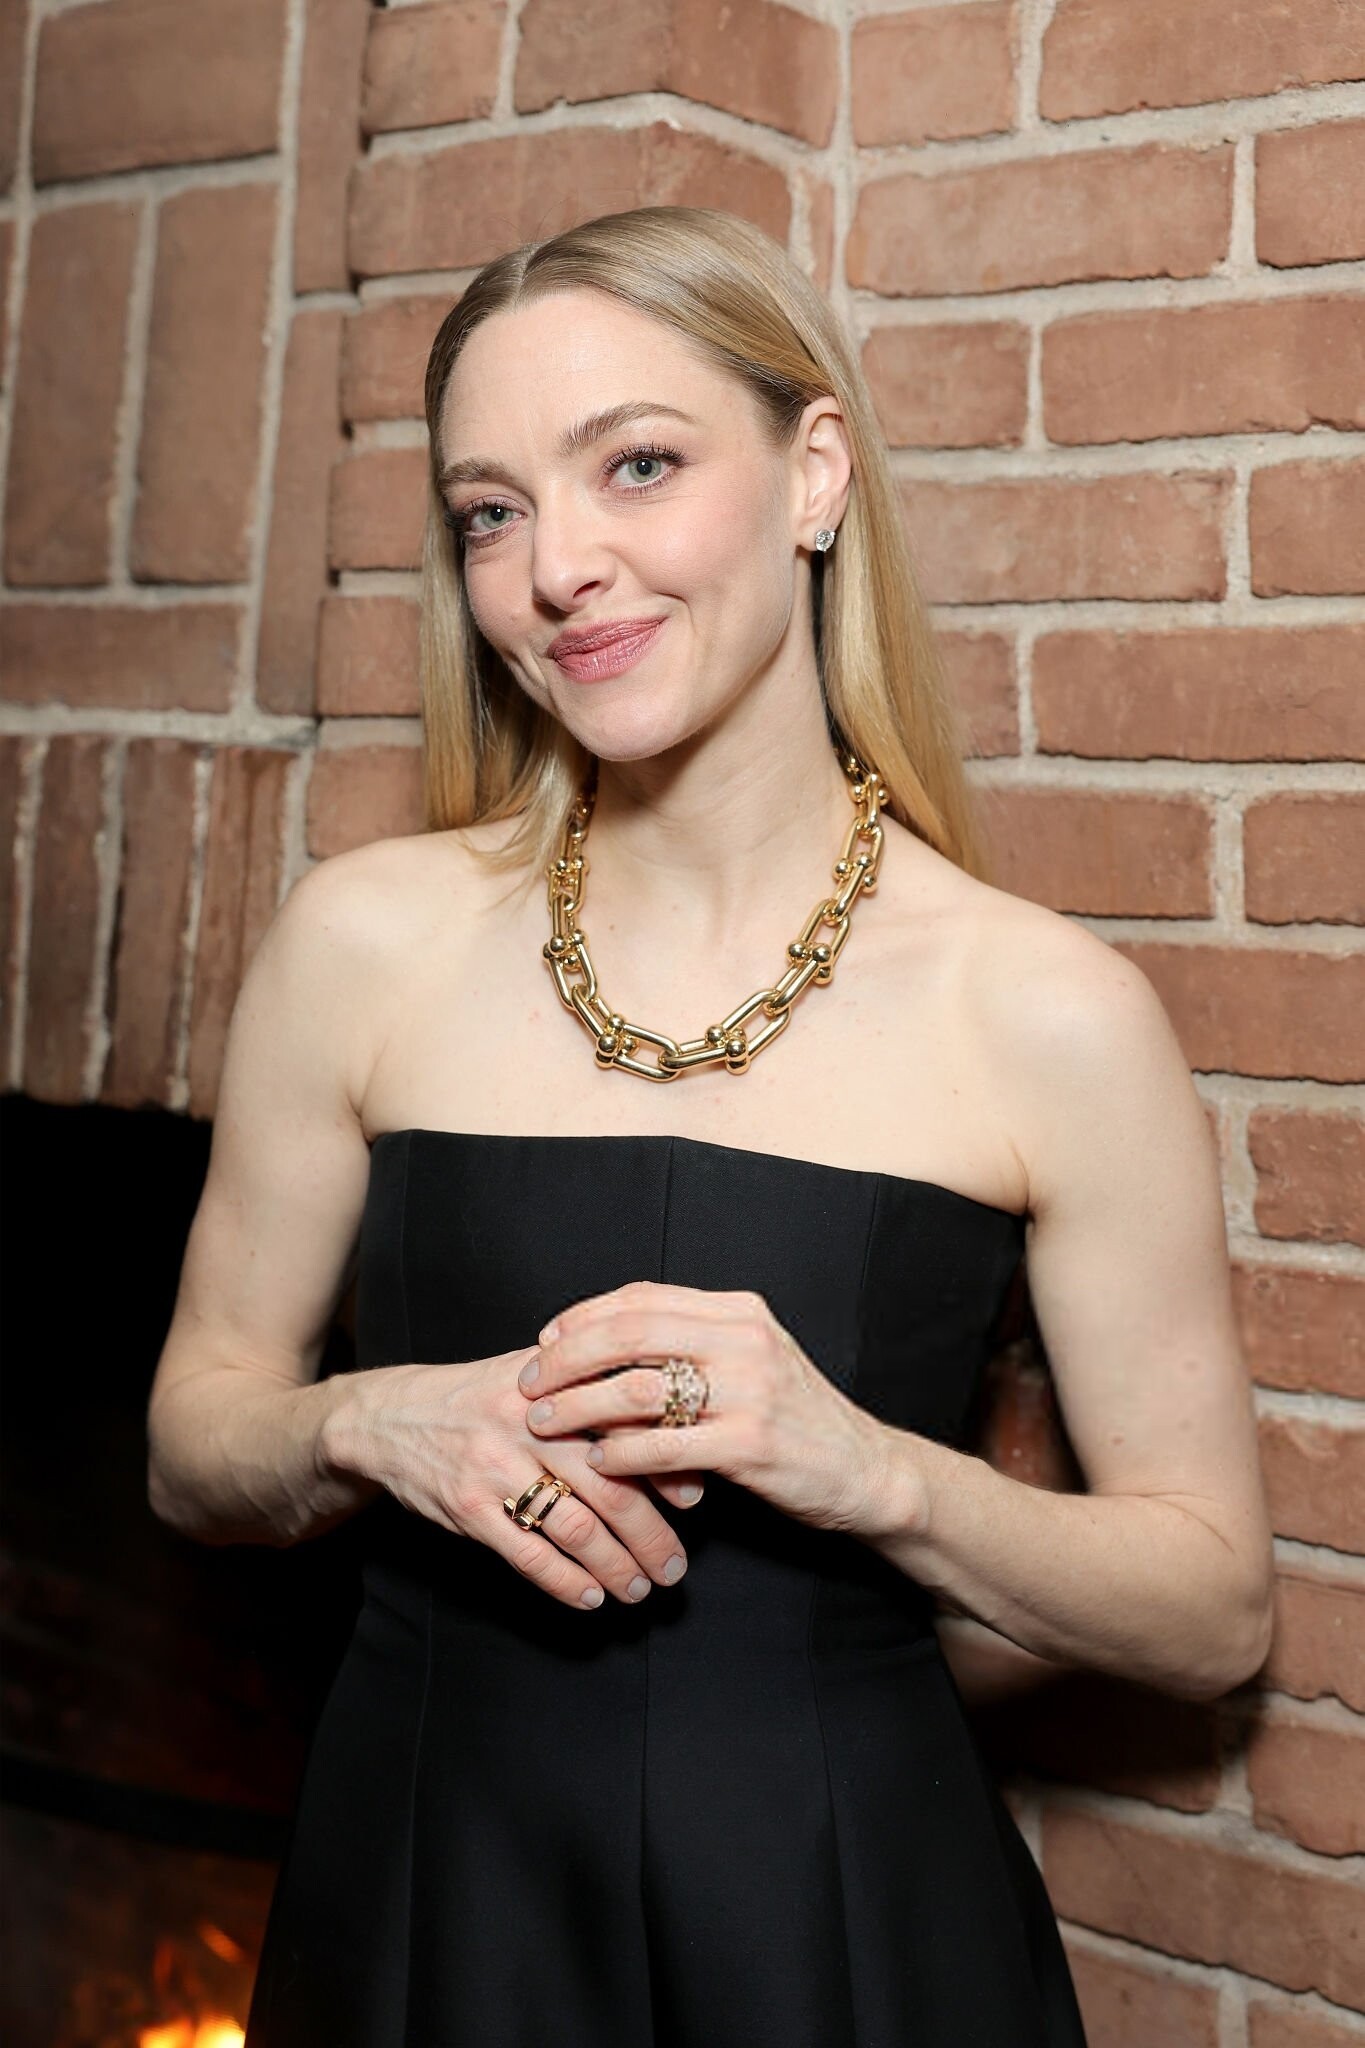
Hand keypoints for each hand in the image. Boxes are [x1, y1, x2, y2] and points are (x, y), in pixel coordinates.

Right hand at [327, 1347, 698, 1611]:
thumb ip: (593, 1392)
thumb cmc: (480, 1399)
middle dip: (652, 1535)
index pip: (626, 1428)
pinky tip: (590, 1597)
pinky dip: (566, 1582)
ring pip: (577, 1528)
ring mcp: (497, 1468)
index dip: (666, 1466)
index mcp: (556, 1388)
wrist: (391, 1419)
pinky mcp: (470, 1509)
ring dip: (616, 1566)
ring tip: (640, 1588)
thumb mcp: (535, 1377)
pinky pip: (530, 1555)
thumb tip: (667, 1432)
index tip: (695, 1500)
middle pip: (611, 1488)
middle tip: (676, 1566)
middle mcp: (530, 1425)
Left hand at [519, 1280, 908, 1539]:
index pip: (642, 1297)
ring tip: (545, 1423)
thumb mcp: (751, 1358)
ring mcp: (750, 1391)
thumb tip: (605, 1334)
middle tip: (528, 1383)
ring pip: (637, 1389)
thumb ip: (693, 1340)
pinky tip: (597, 1462)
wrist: (864, 1470)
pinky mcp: (751, 1444)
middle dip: (566, 1358)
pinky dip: (619, 1454)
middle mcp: (744, 1339)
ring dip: (579, 1407)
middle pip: (629, 1333)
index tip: (545, 1339)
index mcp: (739, 1310)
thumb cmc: (794, 1417)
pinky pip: (663, 1447)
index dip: (584, 1316)